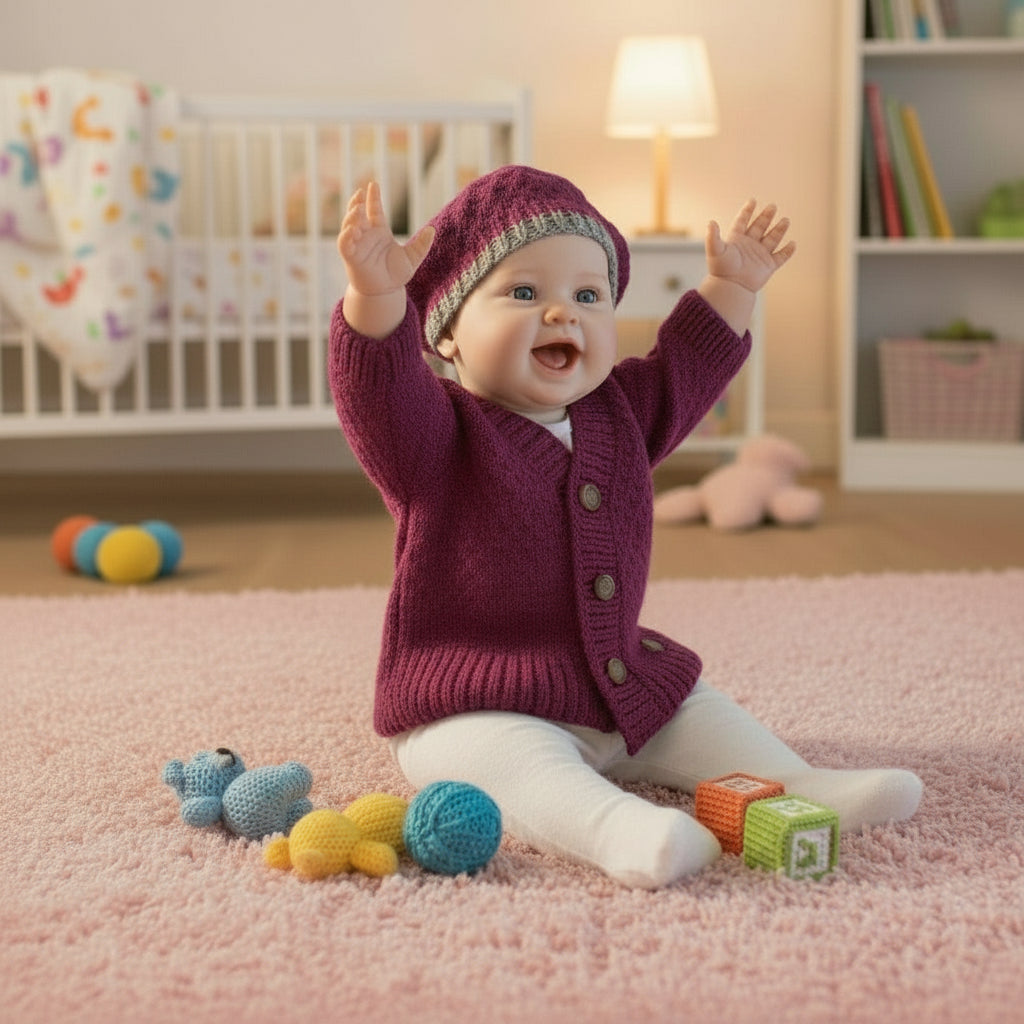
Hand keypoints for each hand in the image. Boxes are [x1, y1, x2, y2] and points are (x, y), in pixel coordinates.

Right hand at [337, 181, 434, 297]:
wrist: (385, 292)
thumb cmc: (395, 274)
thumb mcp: (412, 258)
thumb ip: (421, 245)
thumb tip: (432, 230)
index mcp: (379, 232)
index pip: (374, 210)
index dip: (373, 197)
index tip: (374, 184)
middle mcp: (366, 235)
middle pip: (358, 214)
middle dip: (357, 202)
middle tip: (360, 193)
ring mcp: (357, 245)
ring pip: (349, 225)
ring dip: (351, 216)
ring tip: (358, 209)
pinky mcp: (351, 257)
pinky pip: (344, 244)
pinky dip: (345, 235)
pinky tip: (352, 229)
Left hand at [705, 199, 794, 293]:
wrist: (730, 287)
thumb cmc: (721, 270)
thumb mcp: (715, 251)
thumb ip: (713, 236)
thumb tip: (711, 222)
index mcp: (736, 240)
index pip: (742, 222)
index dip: (747, 211)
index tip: (752, 201)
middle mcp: (749, 246)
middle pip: (759, 227)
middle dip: (766, 217)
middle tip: (772, 206)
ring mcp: (759, 255)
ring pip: (772, 239)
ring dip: (779, 230)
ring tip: (785, 220)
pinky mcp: (768, 266)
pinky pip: (781, 257)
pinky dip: (787, 251)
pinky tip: (792, 244)